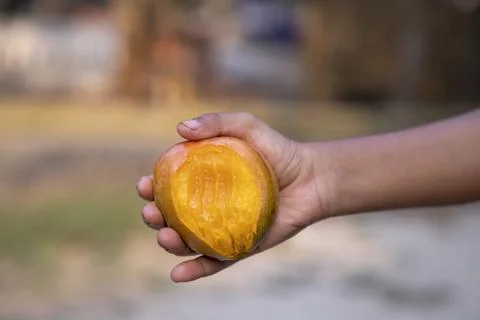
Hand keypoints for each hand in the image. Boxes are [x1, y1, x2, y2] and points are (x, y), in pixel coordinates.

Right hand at [136, 112, 324, 281]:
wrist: (311, 179)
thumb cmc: (278, 151)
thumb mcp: (247, 127)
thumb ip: (217, 122)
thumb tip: (180, 128)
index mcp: (203, 179)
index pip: (169, 185)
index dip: (151, 187)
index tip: (143, 185)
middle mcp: (208, 205)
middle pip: (171, 215)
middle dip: (154, 217)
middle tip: (152, 212)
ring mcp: (222, 228)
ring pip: (187, 241)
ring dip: (169, 243)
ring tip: (166, 237)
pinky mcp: (240, 247)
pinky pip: (214, 261)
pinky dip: (195, 270)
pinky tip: (177, 274)